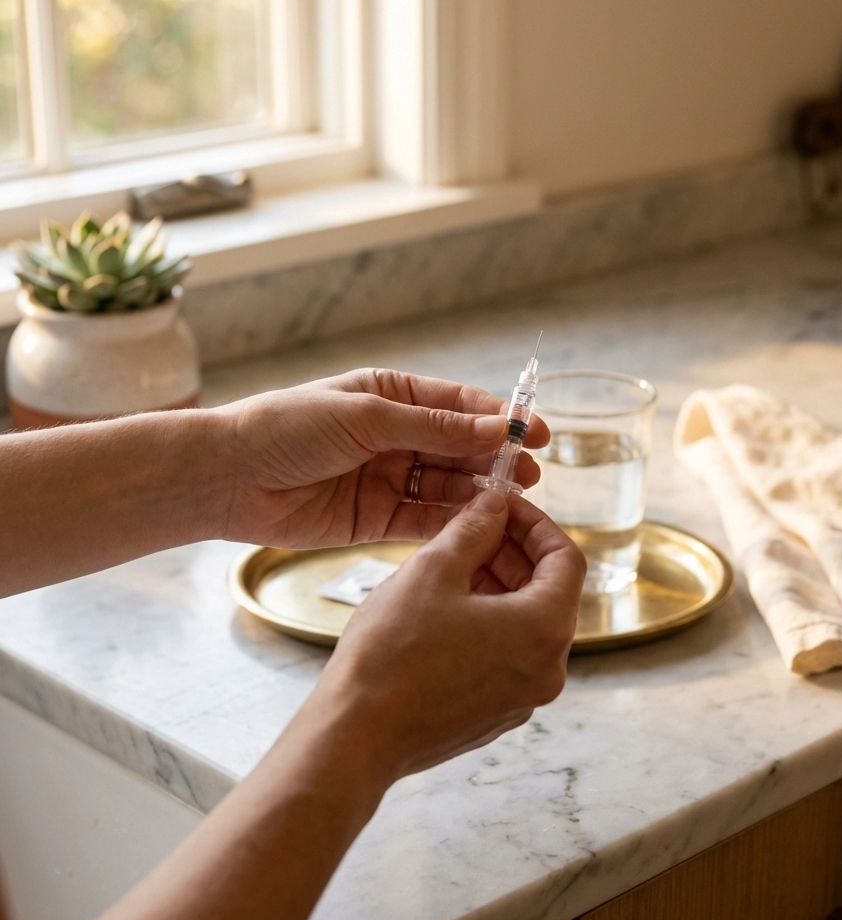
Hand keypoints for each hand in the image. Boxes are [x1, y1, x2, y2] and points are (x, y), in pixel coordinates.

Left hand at [217, 369, 547, 547]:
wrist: (228, 477)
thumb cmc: (289, 428)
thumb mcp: (367, 417)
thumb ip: (434, 427)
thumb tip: (498, 427)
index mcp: (392, 396)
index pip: (459, 404)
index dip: (500, 418)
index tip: (536, 434)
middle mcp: (395, 435)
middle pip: (459, 447)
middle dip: (495, 460)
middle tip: (532, 477)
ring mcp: (388, 477)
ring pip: (447, 484)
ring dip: (479, 492)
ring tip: (513, 502)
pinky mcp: (376, 518)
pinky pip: (424, 519)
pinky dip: (452, 521)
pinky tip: (477, 524)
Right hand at [316, 490, 586, 779]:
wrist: (355, 736)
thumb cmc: (392, 654)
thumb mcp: (433, 570)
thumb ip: (474, 529)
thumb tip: (494, 505)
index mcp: (543, 631)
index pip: (566, 560)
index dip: (536, 524)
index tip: (503, 506)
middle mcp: (547, 670)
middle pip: (549, 593)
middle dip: (514, 553)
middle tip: (475, 527)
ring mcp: (523, 698)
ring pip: (526, 624)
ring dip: (499, 586)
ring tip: (453, 563)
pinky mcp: (495, 715)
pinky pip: (507, 655)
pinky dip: (489, 622)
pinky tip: (446, 606)